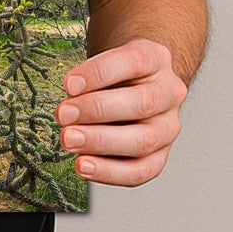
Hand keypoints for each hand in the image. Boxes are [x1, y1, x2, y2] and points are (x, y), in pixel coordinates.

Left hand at [55, 39, 187, 186]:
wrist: (137, 86)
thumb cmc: (116, 73)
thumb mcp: (106, 60)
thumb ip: (90, 77)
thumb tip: (71, 98)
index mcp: (156, 59)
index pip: (133, 62)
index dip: (98, 74)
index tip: (69, 84)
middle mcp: (169, 93)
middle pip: (141, 103)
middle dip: (96, 110)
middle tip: (64, 115)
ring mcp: (168, 126)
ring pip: (143, 140)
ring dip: (100, 142)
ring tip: (69, 140)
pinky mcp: (160, 155)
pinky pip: (140, 171)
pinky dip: (109, 172)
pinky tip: (84, 165)